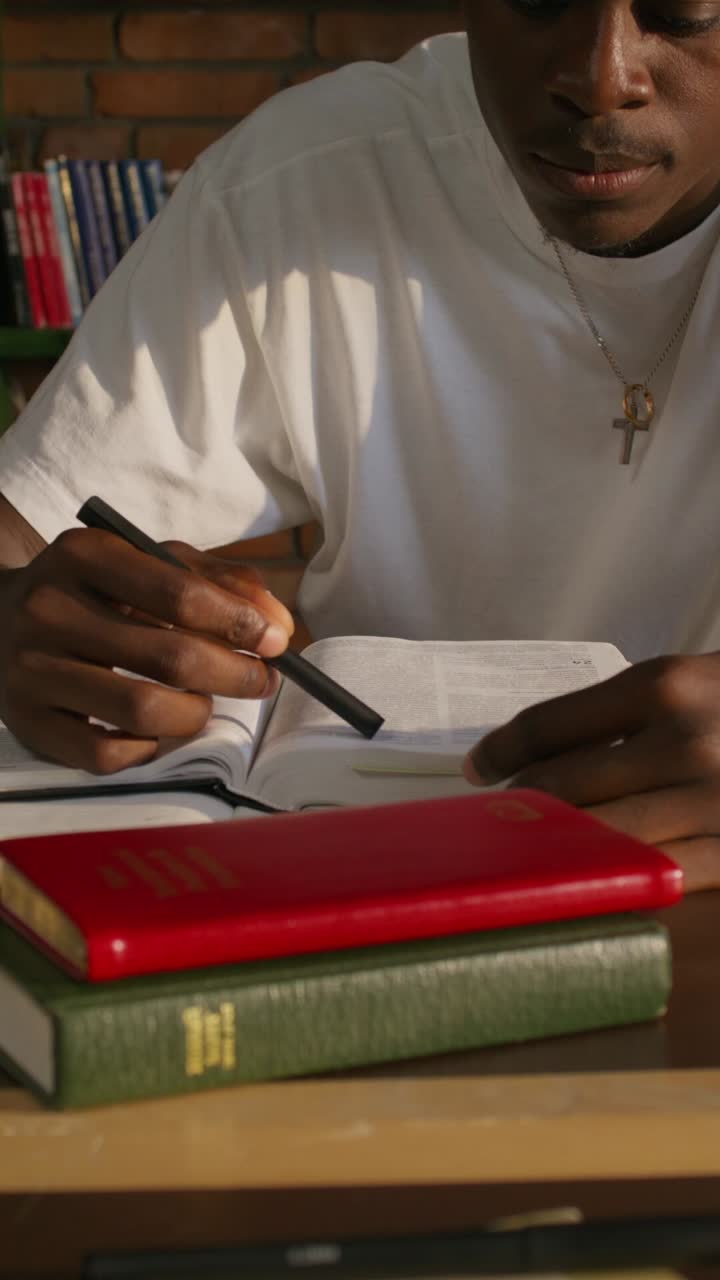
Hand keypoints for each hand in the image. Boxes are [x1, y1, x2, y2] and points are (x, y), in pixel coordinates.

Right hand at [0, 528, 293, 772]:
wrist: (1, 614)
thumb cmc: (99, 590)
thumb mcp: (152, 563)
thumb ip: (222, 583)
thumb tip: (278, 627)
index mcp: (84, 555)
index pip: (180, 594)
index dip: (240, 623)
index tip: (275, 641)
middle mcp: (49, 609)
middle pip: (170, 656)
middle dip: (235, 675)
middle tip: (260, 680)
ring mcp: (31, 669)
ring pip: (141, 711)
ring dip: (194, 714)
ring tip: (202, 703)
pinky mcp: (26, 722)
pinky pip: (104, 755)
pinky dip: (146, 748)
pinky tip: (154, 729)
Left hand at [463, 653, 719, 891]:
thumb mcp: (690, 683)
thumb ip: (625, 712)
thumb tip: (539, 757)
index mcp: (663, 688)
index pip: (550, 726)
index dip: (500, 751)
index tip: (476, 769)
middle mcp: (684, 745)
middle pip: (562, 789)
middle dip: (520, 809)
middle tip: (498, 822)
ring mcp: (713, 805)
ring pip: (599, 841)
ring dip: (557, 852)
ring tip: (539, 856)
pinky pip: (653, 881)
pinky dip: (616, 884)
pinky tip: (599, 883)